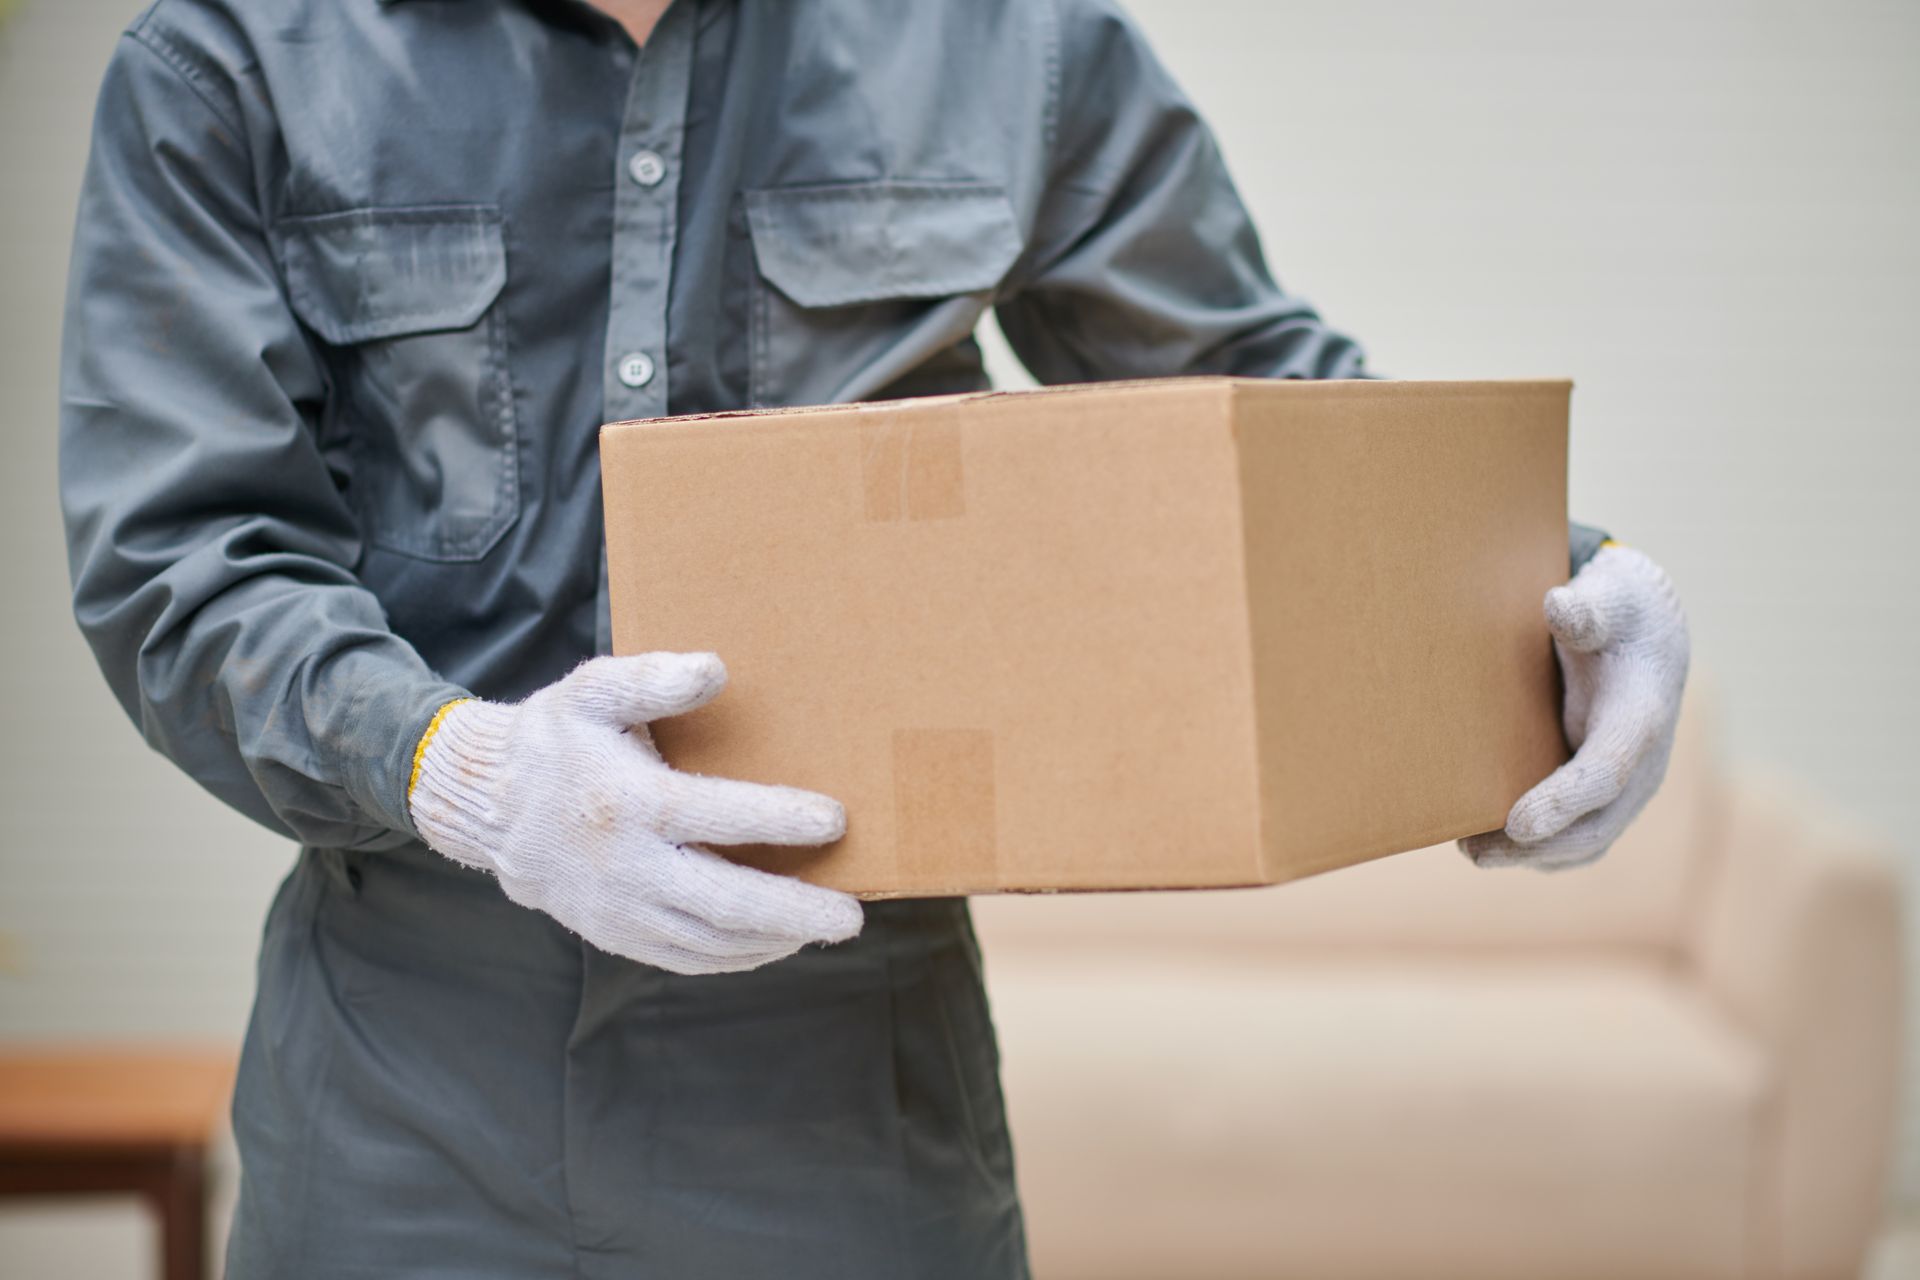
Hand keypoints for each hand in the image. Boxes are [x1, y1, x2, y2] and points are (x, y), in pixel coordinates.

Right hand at [409, 652, 861, 973]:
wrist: (490, 807)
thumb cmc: (556, 740)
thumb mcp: (593, 691)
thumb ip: (652, 679)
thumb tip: (715, 669)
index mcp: (628, 803)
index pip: (716, 817)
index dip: (779, 820)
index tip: (835, 820)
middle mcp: (626, 866)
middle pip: (724, 901)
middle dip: (795, 912)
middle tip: (851, 914)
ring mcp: (620, 910)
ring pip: (709, 940)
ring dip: (773, 939)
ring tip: (826, 927)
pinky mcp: (617, 934)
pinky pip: (686, 957)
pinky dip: (736, 957)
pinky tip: (775, 943)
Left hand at [1461, 543, 1689, 870]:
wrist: (1648, 636)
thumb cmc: (1621, 613)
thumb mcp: (1610, 597)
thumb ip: (1587, 608)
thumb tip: (1559, 605)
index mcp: (1641, 717)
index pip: (1607, 771)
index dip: (1564, 801)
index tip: (1517, 823)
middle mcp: (1642, 765)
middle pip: (1598, 825)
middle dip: (1538, 846)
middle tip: (1473, 851)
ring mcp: (1627, 787)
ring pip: (1587, 843)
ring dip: (1531, 857)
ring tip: (1470, 850)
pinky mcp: (1605, 796)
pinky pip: (1576, 838)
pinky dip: (1536, 850)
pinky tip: (1486, 842)